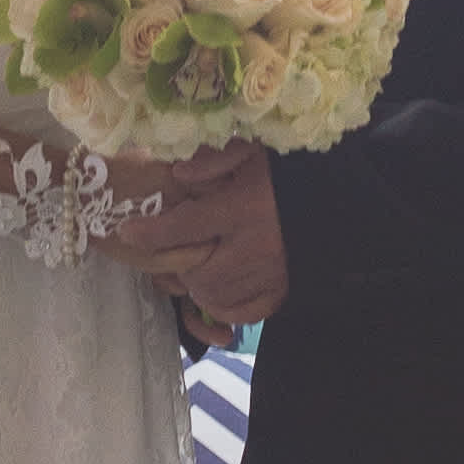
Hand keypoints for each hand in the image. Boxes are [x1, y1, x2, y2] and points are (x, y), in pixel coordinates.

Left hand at [111, 143, 288, 327]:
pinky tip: (219, 291)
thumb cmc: (288, 170)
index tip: (127, 232)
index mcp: (243, 208)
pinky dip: (226, 307)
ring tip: (198, 268)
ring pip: (216, 296)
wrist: (335, 197)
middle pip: (197, 273)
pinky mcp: (283, 290)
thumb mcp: (253, 150)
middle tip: (178, 251)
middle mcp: (255, 246)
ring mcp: (270, 274)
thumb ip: (215, 160)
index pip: (186, 226)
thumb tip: (179, 173)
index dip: (151, 232)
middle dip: (179, 265)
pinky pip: (245, 313)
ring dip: (199, 285)